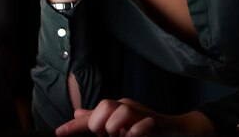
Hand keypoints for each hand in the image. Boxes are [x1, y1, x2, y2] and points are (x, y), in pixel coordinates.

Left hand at [54, 98, 214, 136]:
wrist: (179, 131)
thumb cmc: (146, 128)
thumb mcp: (120, 125)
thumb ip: (100, 119)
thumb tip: (78, 114)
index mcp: (117, 109)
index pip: (93, 115)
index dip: (75, 125)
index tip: (58, 133)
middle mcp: (128, 107)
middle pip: (105, 105)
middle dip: (101, 123)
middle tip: (108, 135)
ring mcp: (143, 114)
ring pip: (121, 110)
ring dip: (117, 127)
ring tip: (122, 136)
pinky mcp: (156, 124)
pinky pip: (143, 124)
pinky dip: (135, 132)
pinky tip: (132, 136)